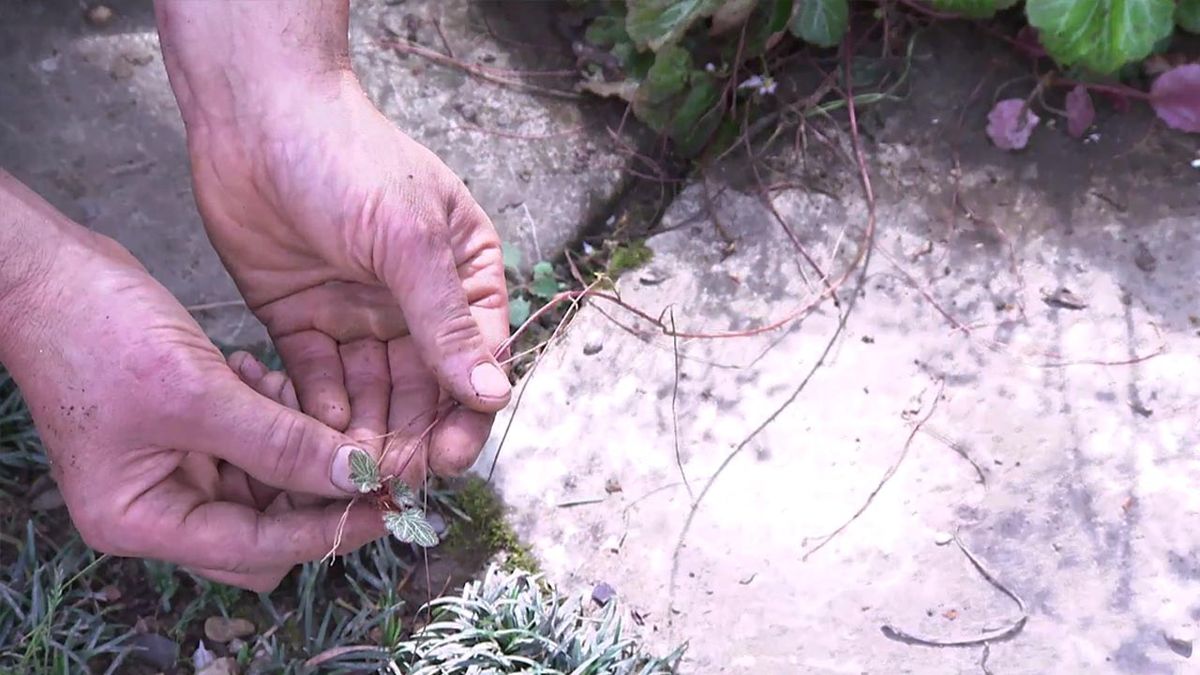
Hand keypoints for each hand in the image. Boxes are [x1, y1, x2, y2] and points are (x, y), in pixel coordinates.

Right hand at [0, 175, 383, 590]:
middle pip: (264, 527)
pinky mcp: (187, 430)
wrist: (47, 273)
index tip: (387, 507)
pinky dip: (268, 413)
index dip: (325, 531)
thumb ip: (279, 444)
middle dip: (311, 486)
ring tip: (279, 387)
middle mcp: (157, 505)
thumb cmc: (97, 333)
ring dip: (291, 440)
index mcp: (143, 518)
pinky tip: (258, 371)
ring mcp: (171, 468)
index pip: (256, 549)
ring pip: (266, 480)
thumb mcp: (196, 393)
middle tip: (361, 446)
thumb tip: (354, 477)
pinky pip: (251, 440)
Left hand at [184, 82, 511, 483]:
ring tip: (352, 467)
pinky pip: (319, 379)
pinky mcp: (302, 323)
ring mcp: (357, 315)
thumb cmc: (348, 159)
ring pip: (372, 393)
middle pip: (423, 388)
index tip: (449, 458)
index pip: (476, 359)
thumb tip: (492, 393)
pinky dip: (320, 407)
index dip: (465, 413)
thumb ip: (446, 322)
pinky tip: (316, 431)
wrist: (254, 117)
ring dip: (366, 430)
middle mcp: (414, 304)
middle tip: (394, 478)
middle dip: (411, 433)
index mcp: (462, 276)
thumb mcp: (408, 240)